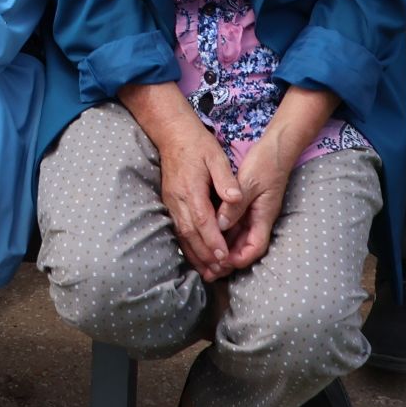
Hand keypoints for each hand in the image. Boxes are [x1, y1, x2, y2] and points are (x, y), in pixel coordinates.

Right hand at [152, 119, 243, 280]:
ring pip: (182, 235)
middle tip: (221, 271)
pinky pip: (177, 230)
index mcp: (191, 188)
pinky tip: (196, 258)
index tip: (224, 257)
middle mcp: (178, 199)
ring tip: (210, 272)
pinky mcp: (169, 203)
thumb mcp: (216, 156)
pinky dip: (187, 247)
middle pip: (190, 233)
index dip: (213, 241)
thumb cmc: (198, 144)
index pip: (202, 220)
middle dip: (205, 255)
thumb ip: (226, 179)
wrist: (171, 134)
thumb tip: (236, 198)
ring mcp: (171, 202)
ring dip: (195, 255)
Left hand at [213, 135, 292, 271]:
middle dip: (228, 260)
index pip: (255, 247)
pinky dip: (223, 232)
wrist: (275, 148)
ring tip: (204, 259)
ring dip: (224, 248)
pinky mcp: (246, 206)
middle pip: (244, 247)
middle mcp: (259, 219)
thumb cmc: (265, 163)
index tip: (222, 261)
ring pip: (238, 237)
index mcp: (264, 216)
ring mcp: (253, 213)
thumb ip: (235, 204)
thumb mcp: (249, 182)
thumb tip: (221, 225)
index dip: (240, 258)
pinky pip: (234, 224)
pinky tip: (208, 234)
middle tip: (208, 269)